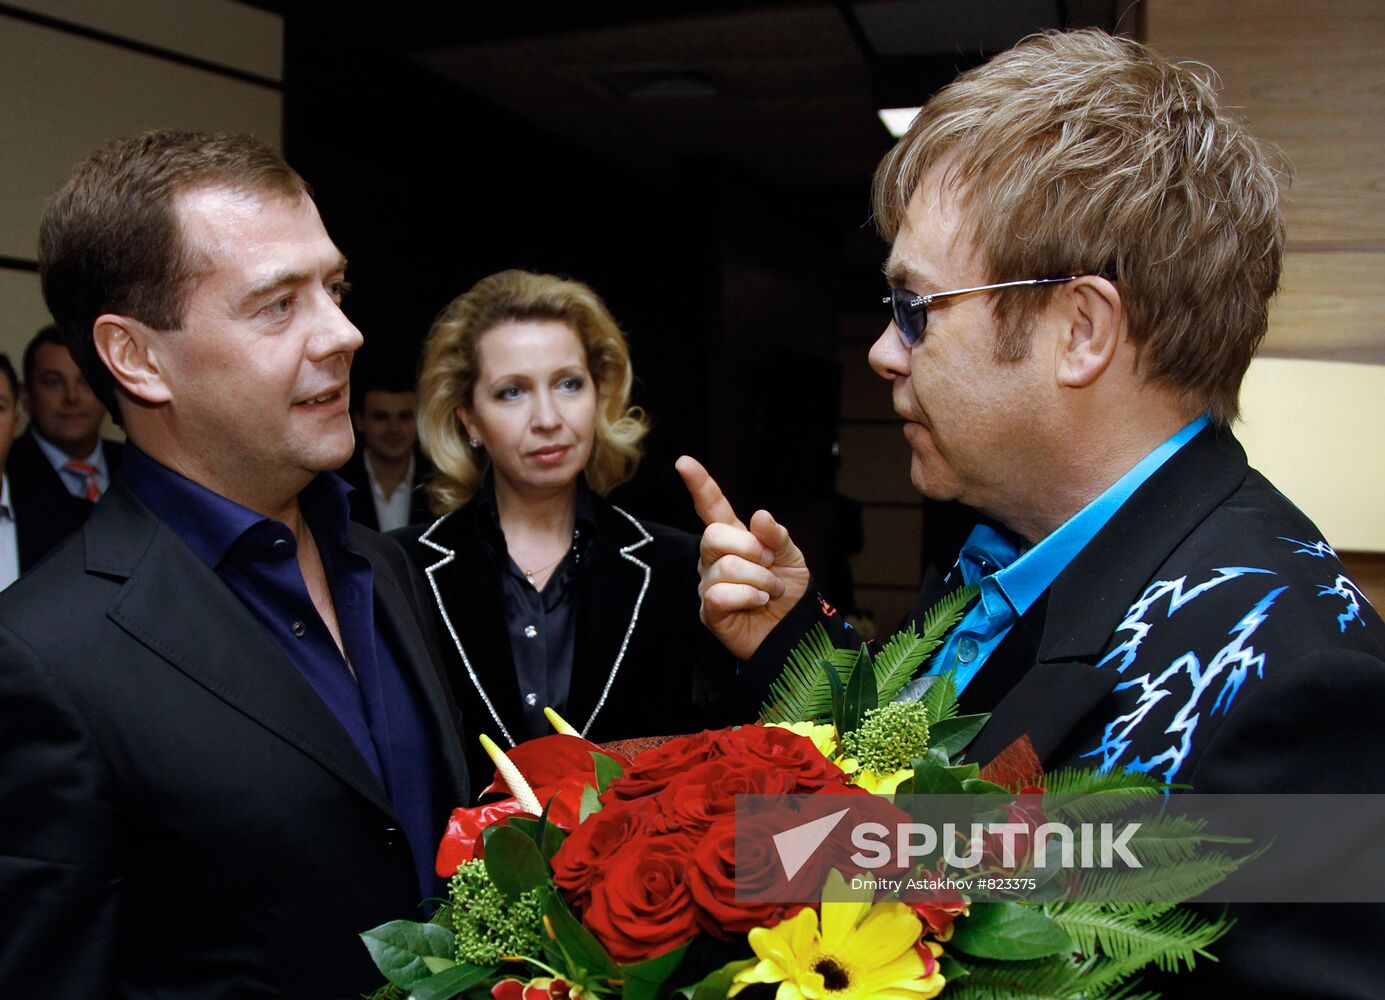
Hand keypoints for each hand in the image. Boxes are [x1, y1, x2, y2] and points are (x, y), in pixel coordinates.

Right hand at [675, 456, 810, 660]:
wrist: (794, 629)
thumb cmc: (788, 590)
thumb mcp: (792, 556)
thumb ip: (776, 535)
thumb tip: (759, 515)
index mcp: (734, 537)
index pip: (711, 507)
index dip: (699, 484)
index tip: (683, 462)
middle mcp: (714, 557)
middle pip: (714, 535)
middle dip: (751, 550)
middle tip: (770, 565)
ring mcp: (708, 583)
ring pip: (725, 568)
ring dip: (759, 579)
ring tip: (769, 591)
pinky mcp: (709, 611)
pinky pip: (720, 595)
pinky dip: (748, 596)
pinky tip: (757, 602)